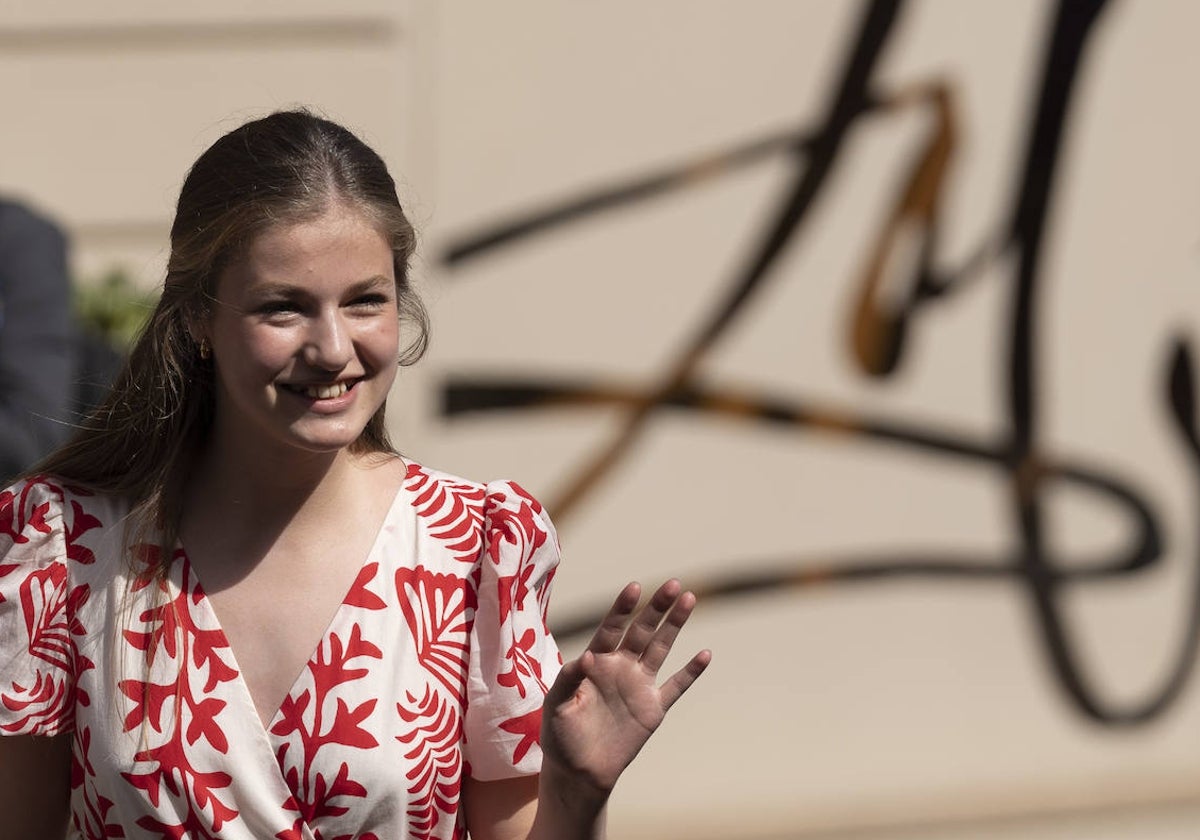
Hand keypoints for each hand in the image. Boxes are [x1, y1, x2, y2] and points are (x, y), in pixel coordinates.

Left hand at [539, 579, 710, 797]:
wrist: (578, 772)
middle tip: (674, 584)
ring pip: (661, 648)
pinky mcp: (653, 709)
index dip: (622, 609)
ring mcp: (639, 685)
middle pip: (642, 631)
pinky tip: (705, 654)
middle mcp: (620, 667)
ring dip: (675, 626)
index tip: (635, 588)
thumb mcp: (556, 705)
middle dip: (657, 608)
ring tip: (689, 599)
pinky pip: (676, 686)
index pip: (611, 628)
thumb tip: (588, 658)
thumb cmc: (560, 735)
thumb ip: (569, 679)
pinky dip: (690, 672)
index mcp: (595, 661)